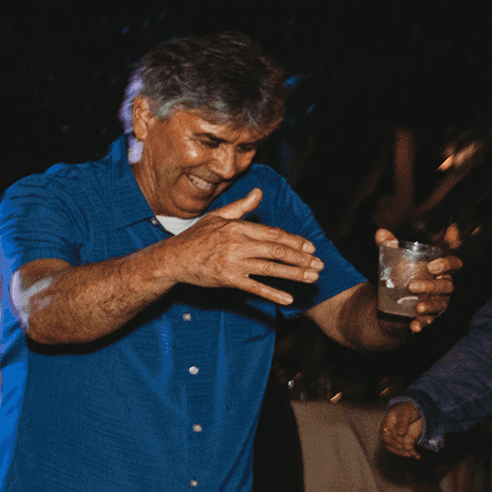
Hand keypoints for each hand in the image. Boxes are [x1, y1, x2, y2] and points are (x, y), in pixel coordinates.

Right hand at [155, 188, 323, 304]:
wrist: (172, 259)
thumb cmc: (194, 237)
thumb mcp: (217, 217)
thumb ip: (241, 206)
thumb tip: (259, 192)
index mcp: (237, 228)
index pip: (273, 234)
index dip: (295, 241)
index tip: (310, 248)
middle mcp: (237, 244)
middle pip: (277, 251)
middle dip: (302, 258)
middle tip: (319, 264)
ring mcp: (233, 263)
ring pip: (270, 269)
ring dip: (295, 274)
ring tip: (312, 278)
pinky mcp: (227, 280)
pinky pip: (254, 288)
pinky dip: (272, 294)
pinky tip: (288, 299)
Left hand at [373, 229, 460, 332]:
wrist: (391, 302)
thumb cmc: (399, 276)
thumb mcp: (393, 261)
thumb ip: (389, 246)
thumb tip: (380, 232)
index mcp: (440, 269)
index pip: (454, 264)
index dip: (447, 264)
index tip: (431, 266)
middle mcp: (444, 286)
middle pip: (446, 285)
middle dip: (431, 286)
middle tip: (412, 287)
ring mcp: (438, 303)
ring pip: (441, 305)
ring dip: (430, 306)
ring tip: (417, 309)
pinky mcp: (429, 317)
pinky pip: (430, 322)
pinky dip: (423, 324)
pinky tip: (414, 327)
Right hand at [381, 400, 425, 457]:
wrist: (414, 410)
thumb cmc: (406, 409)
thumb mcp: (404, 413)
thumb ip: (401, 422)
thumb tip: (399, 433)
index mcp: (386, 426)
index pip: (385, 437)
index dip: (392, 443)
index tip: (400, 446)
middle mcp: (391, 434)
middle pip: (391, 446)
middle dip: (399, 451)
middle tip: (408, 453)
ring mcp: (398, 439)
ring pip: (399, 449)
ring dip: (406, 453)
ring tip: (414, 455)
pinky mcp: (406, 441)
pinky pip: (408, 449)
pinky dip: (413, 453)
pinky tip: (417, 456)